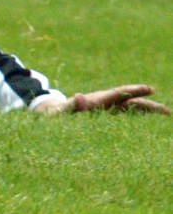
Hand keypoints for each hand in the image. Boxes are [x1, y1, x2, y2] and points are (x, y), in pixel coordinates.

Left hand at [32, 84, 168, 114]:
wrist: (52, 112)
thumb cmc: (58, 113)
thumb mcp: (63, 110)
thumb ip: (72, 105)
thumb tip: (80, 97)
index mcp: (98, 100)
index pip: (119, 95)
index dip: (134, 91)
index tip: (150, 88)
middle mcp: (105, 102)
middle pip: (131, 101)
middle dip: (149, 104)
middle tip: (169, 111)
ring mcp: (108, 109)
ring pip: (133, 109)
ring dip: (149, 111)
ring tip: (167, 114)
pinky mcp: (107, 116)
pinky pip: (127, 117)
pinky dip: (140, 118)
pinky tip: (152, 124)